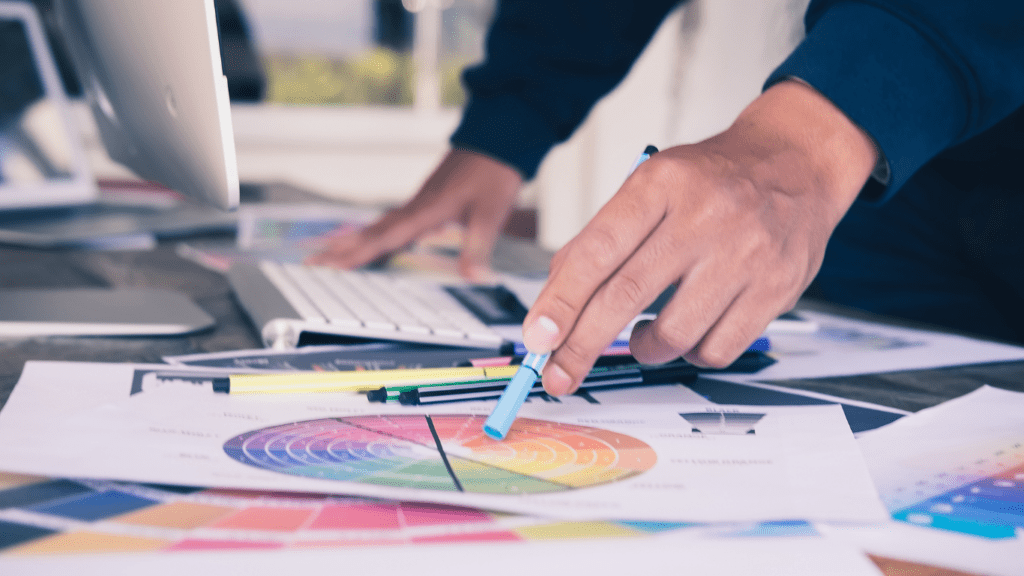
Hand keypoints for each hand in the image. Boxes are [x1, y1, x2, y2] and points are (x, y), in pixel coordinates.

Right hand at [307, 148, 522, 280]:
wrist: (496, 139)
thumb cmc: (493, 173)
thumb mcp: (491, 213)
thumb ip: (479, 246)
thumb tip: (475, 276)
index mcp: (426, 210)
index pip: (385, 237)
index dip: (358, 253)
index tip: (329, 264)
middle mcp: (416, 206)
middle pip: (372, 232)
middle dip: (341, 249)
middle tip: (311, 262)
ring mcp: (418, 202)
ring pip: (378, 225)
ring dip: (353, 241)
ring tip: (328, 253)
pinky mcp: (425, 201)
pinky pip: (391, 221)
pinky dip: (374, 232)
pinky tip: (371, 238)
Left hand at [521, 81, 877, 394]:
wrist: (797, 164)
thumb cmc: (711, 181)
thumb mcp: (651, 186)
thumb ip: (603, 238)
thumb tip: (555, 304)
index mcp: (661, 184)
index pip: (597, 251)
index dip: (560, 302)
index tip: (536, 337)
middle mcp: (704, 216)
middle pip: (625, 297)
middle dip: (581, 346)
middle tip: (557, 375)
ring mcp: (745, 255)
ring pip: (673, 335)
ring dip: (644, 348)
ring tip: (643, 336)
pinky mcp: (776, 289)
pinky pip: (717, 349)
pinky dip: (690, 353)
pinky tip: (688, 332)